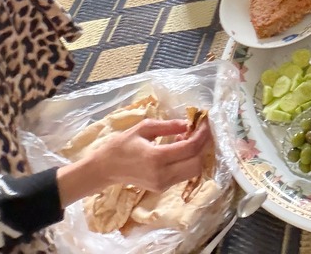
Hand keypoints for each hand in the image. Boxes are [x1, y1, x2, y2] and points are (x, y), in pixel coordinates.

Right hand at [57, 117, 212, 203]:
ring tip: (187, 137)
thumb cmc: (121, 145)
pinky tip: (180, 147)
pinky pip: (184, 174)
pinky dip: (188, 161)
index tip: (206, 121)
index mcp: (156, 158)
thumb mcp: (143, 128)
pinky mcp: (162, 188)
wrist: (105, 169)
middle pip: (197, 163)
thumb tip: (188, 123)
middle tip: (199, 130)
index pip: (190, 148)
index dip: (202, 134)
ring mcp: (163, 184)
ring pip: (193, 171)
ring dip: (196, 154)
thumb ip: (168, 126)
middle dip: (203, 146)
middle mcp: (162, 175)